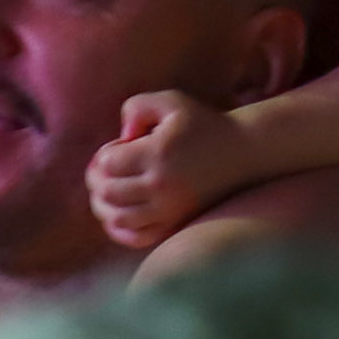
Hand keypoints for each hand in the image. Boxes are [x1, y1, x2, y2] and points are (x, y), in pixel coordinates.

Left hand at [87, 90, 251, 249]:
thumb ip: (136, 107)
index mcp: (157, 155)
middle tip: (105, 170)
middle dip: (98, 180)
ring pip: (117, 218)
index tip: (118, 147)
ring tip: (111, 190)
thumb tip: (121, 137)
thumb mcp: (171, 101)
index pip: (108, 164)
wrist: (241, 153)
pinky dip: (120, 229)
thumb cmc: (202, 124)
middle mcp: (160, 186)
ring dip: (104, 205)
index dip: (104, 154)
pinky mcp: (175, 224)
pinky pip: (137, 237)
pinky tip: (119, 214)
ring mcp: (168, 210)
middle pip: (107, 193)